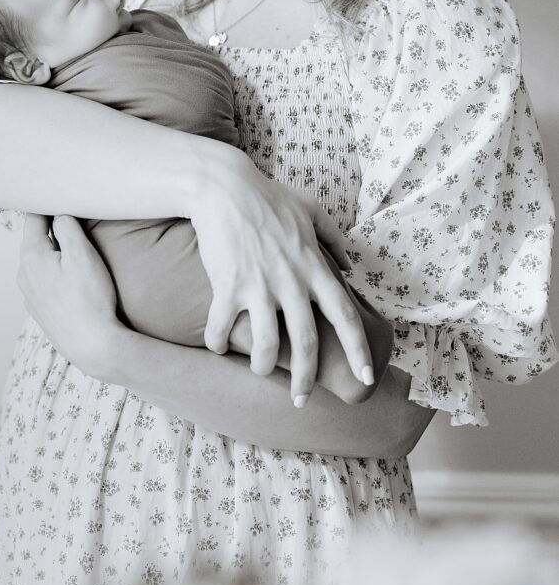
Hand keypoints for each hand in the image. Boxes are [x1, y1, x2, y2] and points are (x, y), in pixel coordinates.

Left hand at [17, 213, 118, 377]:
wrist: (92, 345)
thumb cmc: (90, 297)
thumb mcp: (82, 253)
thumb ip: (66, 227)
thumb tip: (58, 213)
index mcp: (32, 256)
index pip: (33, 218)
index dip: (47, 205)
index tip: (59, 195)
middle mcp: (24, 274)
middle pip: (35, 240)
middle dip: (50, 228)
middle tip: (71, 216)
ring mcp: (30, 295)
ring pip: (39, 262)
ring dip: (53, 252)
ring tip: (73, 247)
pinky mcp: (40, 310)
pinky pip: (43, 281)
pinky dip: (54, 272)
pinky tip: (71, 278)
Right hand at [190, 154, 372, 404]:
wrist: (223, 186)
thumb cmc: (267, 196)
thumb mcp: (310, 210)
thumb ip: (334, 238)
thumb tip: (350, 264)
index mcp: (314, 267)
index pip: (345, 316)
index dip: (358, 350)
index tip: (366, 377)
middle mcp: (291, 282)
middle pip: (306, 344)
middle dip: (306, 380)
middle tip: (300, 399)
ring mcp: (259, 286)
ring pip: (266, 345)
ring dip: (262, 366)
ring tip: (259, 369)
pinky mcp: (227, 285)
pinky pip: (223, 328)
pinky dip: (218, 342)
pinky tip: (216, 345)